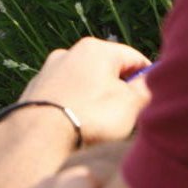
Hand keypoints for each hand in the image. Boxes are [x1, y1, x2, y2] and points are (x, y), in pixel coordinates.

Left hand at [20, 37, 150, 144]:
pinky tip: (77, 128)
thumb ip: (145, 90)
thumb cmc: (89, 118)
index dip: (147, 78)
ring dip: (96, 101)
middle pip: (107, 71)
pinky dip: (74, 109)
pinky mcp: (34, 91)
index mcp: (95, 49)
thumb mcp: (130, 105)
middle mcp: (68, 53)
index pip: (133, 58)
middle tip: (128, 117)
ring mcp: (48, 72)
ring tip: (100, 127)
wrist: (38, 138)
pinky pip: (65, 98)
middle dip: (119, 92)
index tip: (152, 99)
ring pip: (84, 85)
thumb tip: (150, 83)